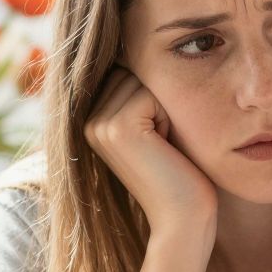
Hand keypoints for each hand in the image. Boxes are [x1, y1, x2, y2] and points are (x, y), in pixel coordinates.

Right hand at [84, 69, 216, 250]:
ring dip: (167, 106)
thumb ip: (139, 96)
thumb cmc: (181, 176)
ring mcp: (98, 124)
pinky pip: (153, 92)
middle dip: (161, 98)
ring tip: (164, 145)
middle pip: (134, 70)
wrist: (184, 220)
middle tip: (164, 143)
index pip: (128, 71)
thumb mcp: (156, 128)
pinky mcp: (117, 127)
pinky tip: (166, 148)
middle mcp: (87, 120)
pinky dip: (170, 116)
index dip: (155, 96)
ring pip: (144, 78)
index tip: (159, 139)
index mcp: (91, 119)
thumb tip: (141, 51)